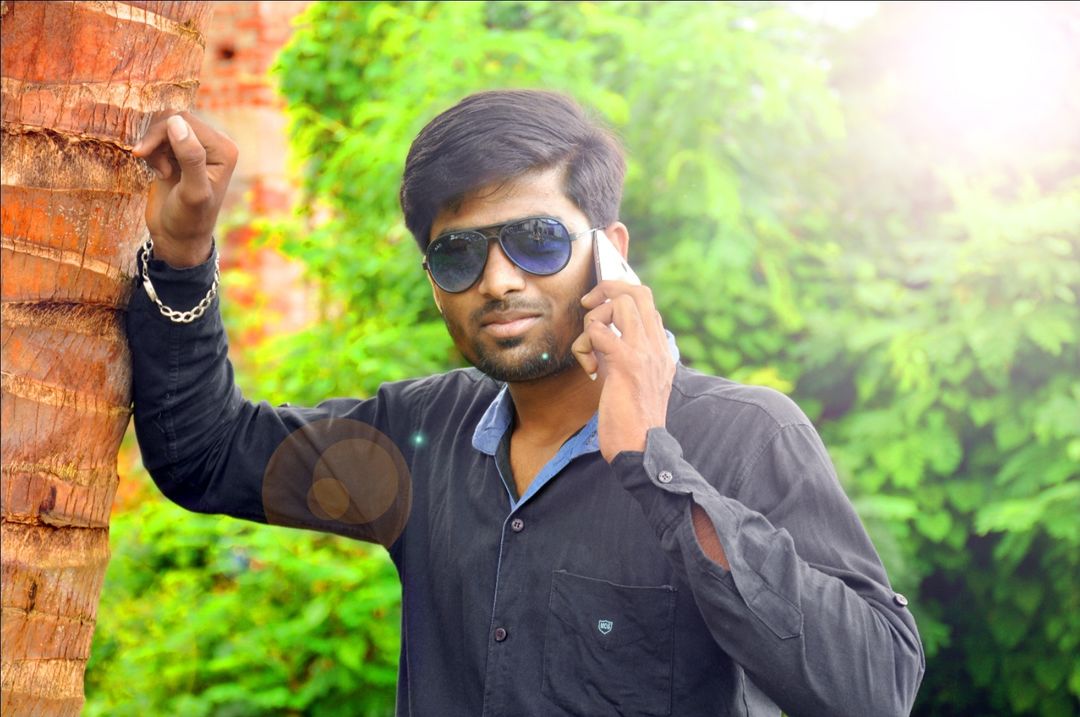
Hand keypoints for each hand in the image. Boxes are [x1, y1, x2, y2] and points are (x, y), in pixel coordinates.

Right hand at [132, 112, 237, 266]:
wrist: (177, 238)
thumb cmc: (188, 220)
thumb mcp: (192, 191)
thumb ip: (190, 157)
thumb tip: (176, 122)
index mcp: (224, 148)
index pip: (184, 121)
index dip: (159, 132)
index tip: (143, 155)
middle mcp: (214, 144)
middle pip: (173, 119)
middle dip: (155, 139)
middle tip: (147, 161)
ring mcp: (197, 148)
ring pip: (164, 127)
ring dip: (153, 147)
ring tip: (159, 171)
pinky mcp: (181, 154)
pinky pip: (159, 138)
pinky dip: (152, 152)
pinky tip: (159, 172)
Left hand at [572, 281, 675, 461]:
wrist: (642, 448)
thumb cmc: (634, 420)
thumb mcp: (638, 381)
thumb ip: (627, 356)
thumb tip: (604, 338)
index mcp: (661, 349)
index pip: (647, 301)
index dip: (620, 294)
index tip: (599, 307)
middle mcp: (656, 346)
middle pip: (636, 292)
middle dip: (606, 289)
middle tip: (587, 305)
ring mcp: (644, 353)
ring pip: (619, 304)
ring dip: (594, 319)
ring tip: (589, 349)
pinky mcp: (626, 365)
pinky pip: (599, 333)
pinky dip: (585, 344)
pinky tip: (590, 368)